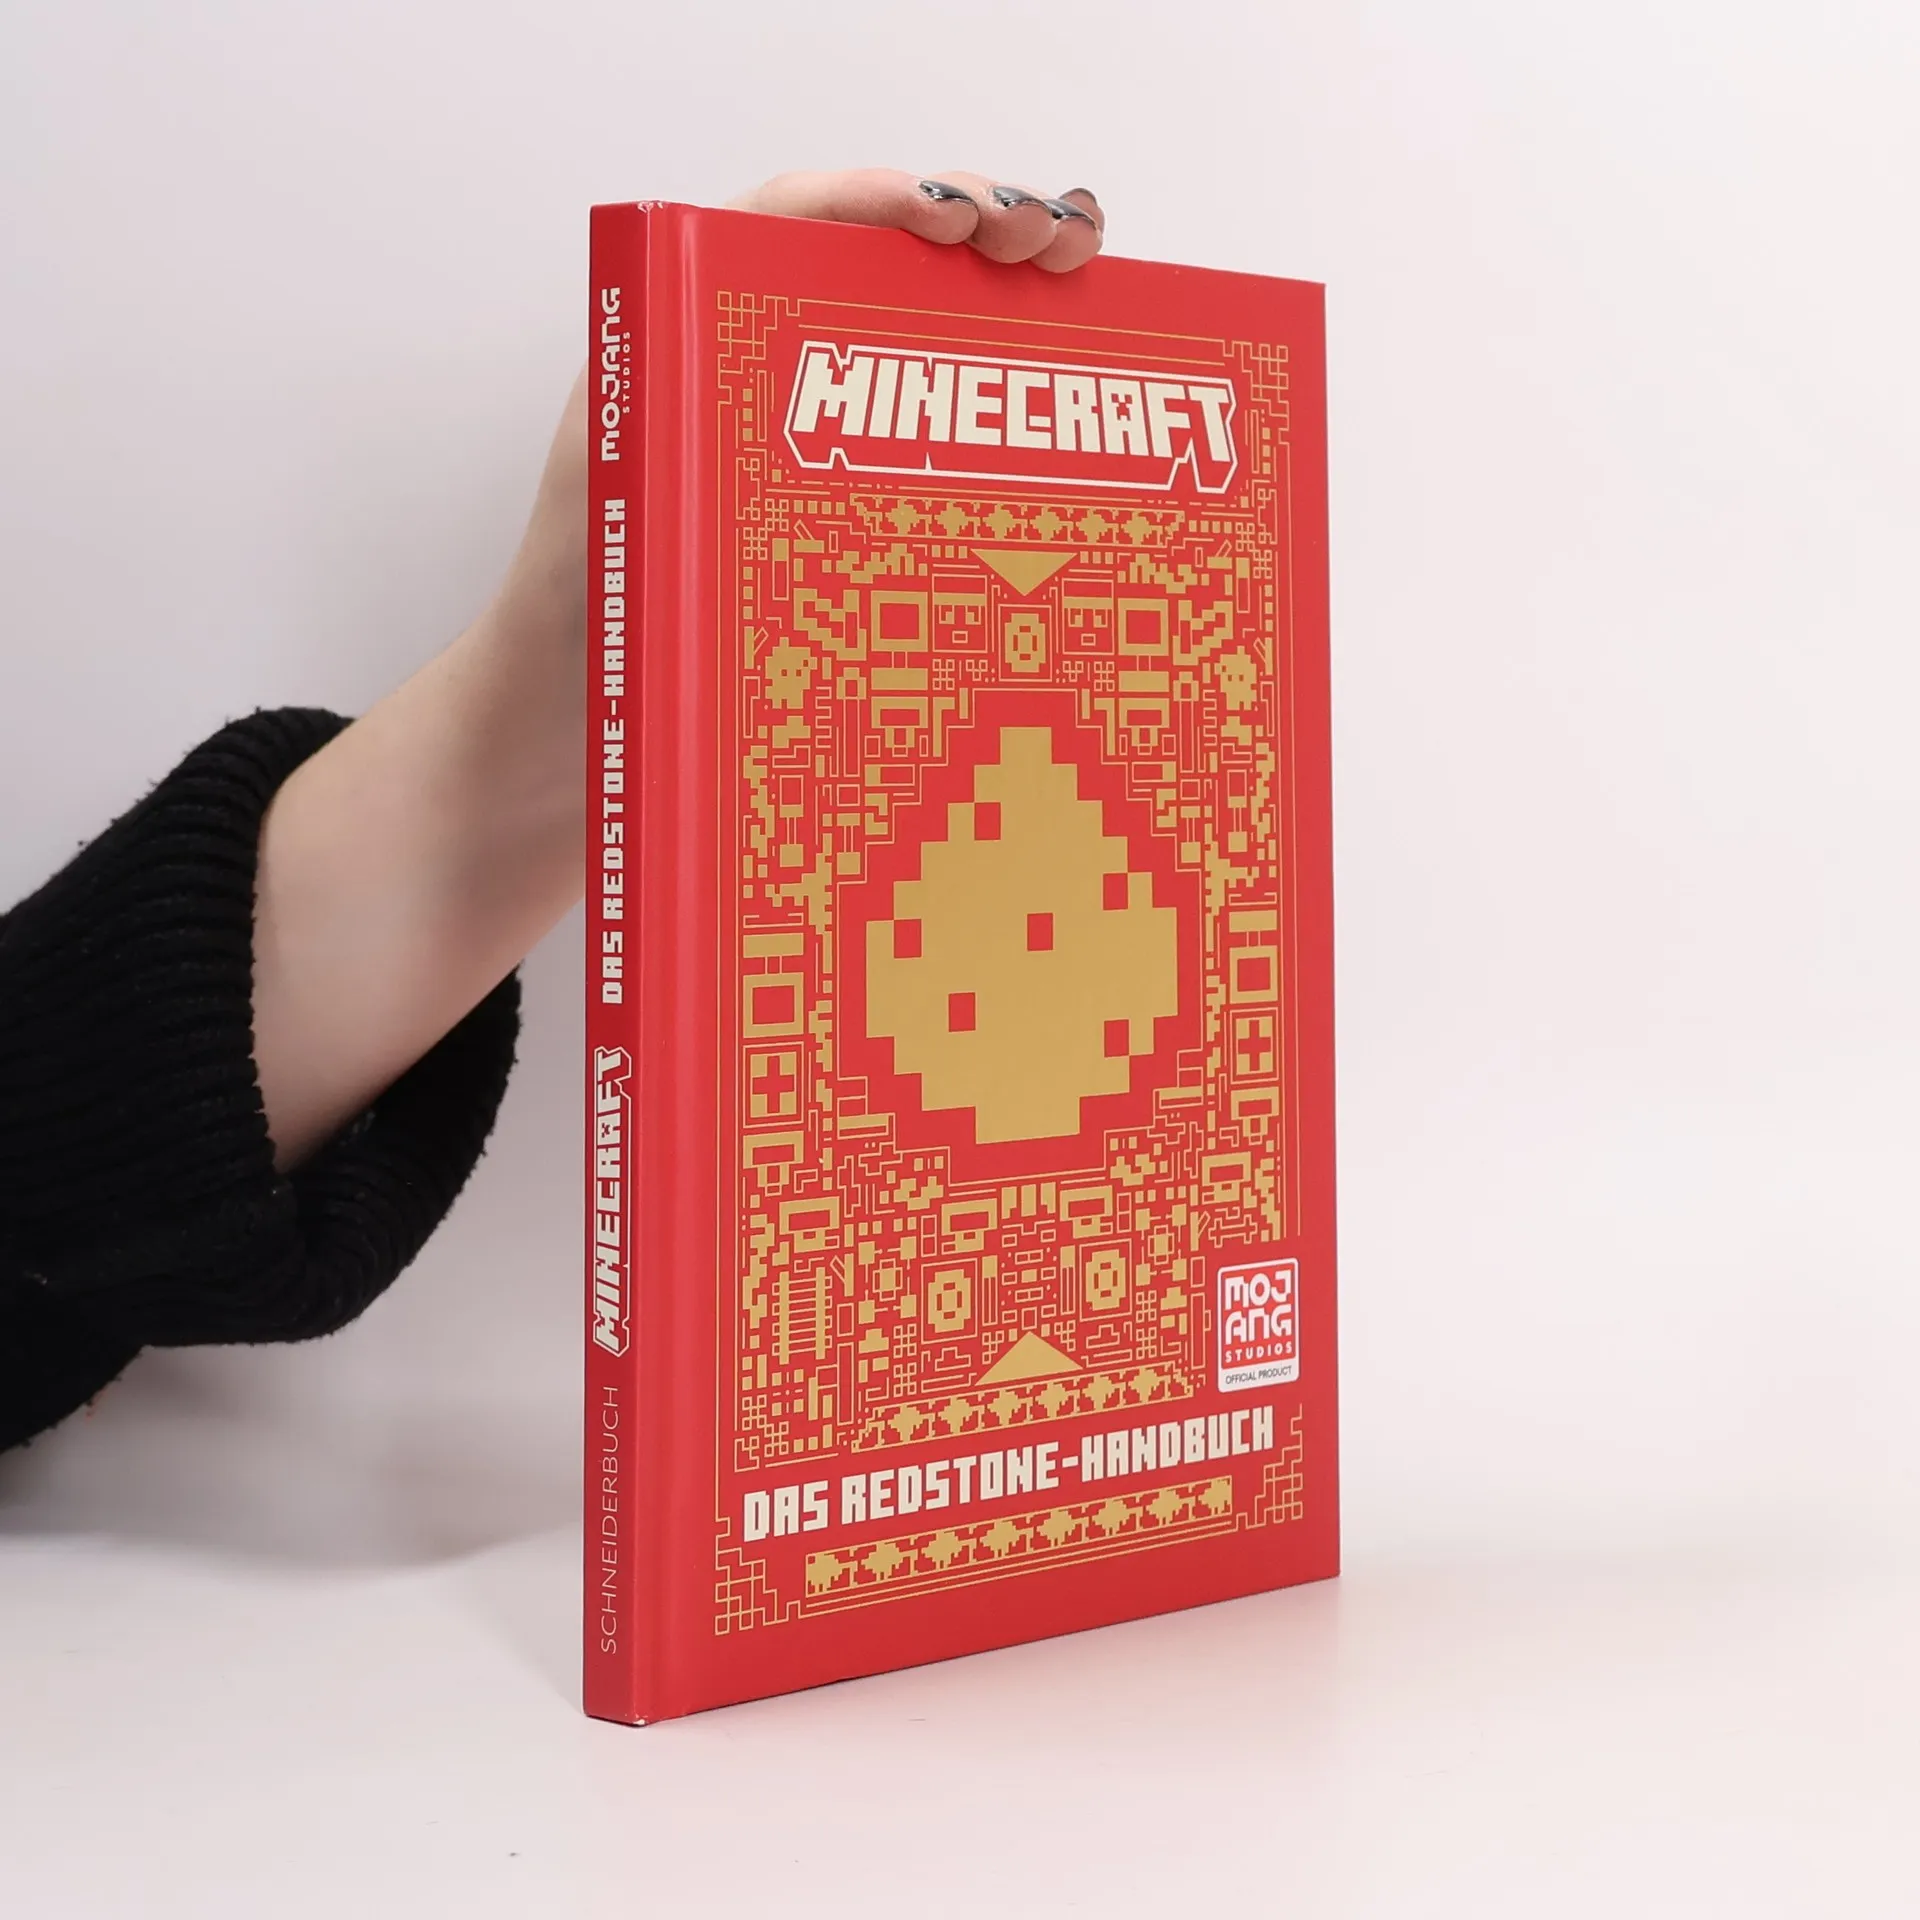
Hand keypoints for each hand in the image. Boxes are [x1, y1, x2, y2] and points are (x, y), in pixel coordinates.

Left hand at [251, 169, 1104, 1165]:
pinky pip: (919, 458)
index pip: (793, 226)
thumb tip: (775, 379)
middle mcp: (746, 392)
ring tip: (1079, 309)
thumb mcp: (615, 527)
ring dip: (1000, 320)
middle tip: (1064, 249)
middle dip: (981, 238)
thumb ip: (678, 447)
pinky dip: (990, 432)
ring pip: (913, 357)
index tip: (963, 218)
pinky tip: (1057, 447)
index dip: (886, 201)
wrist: (552, 762)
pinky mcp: (828, 530)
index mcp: (681, 356)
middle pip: (879, 273)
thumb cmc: (565, 650)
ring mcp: (795, 463)